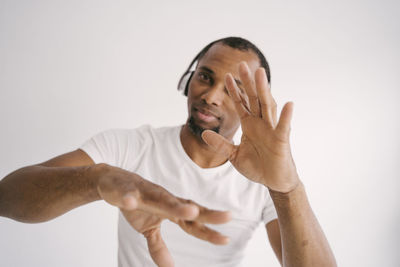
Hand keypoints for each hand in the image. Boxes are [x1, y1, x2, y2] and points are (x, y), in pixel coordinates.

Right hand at [96, 165, 230, 266]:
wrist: (112, 181)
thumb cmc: (137, 202)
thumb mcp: (148, 228)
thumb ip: (159, 245)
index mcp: (170, 207)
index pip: (192, 221)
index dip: (208, 230)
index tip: (226, 239)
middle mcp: (162, 198)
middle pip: (186, 206)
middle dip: (205, 212)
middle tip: (227, 216)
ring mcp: (145, 192)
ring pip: (162, 198)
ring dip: (176, 206)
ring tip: (191, 212)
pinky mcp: (127, 190)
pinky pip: (128, 195)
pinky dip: (129, 198)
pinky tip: (130, 202)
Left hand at [202, 62, 299, 192]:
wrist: (273, 181)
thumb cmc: (257, 166)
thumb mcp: (233, 156)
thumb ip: (220, 144)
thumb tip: (204, 134)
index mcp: (250, 125)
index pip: (241, 103)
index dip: (235, 90)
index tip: (228, 75)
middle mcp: (261, 123)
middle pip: (254, 99)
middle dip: (248, 82)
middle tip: (243, 64)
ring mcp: (272, 130)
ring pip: (267, 106)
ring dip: (264, 90)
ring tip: (261, 73)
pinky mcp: (281, 141)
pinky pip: (283, 127)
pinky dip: (285, 116)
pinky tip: (288, 104)